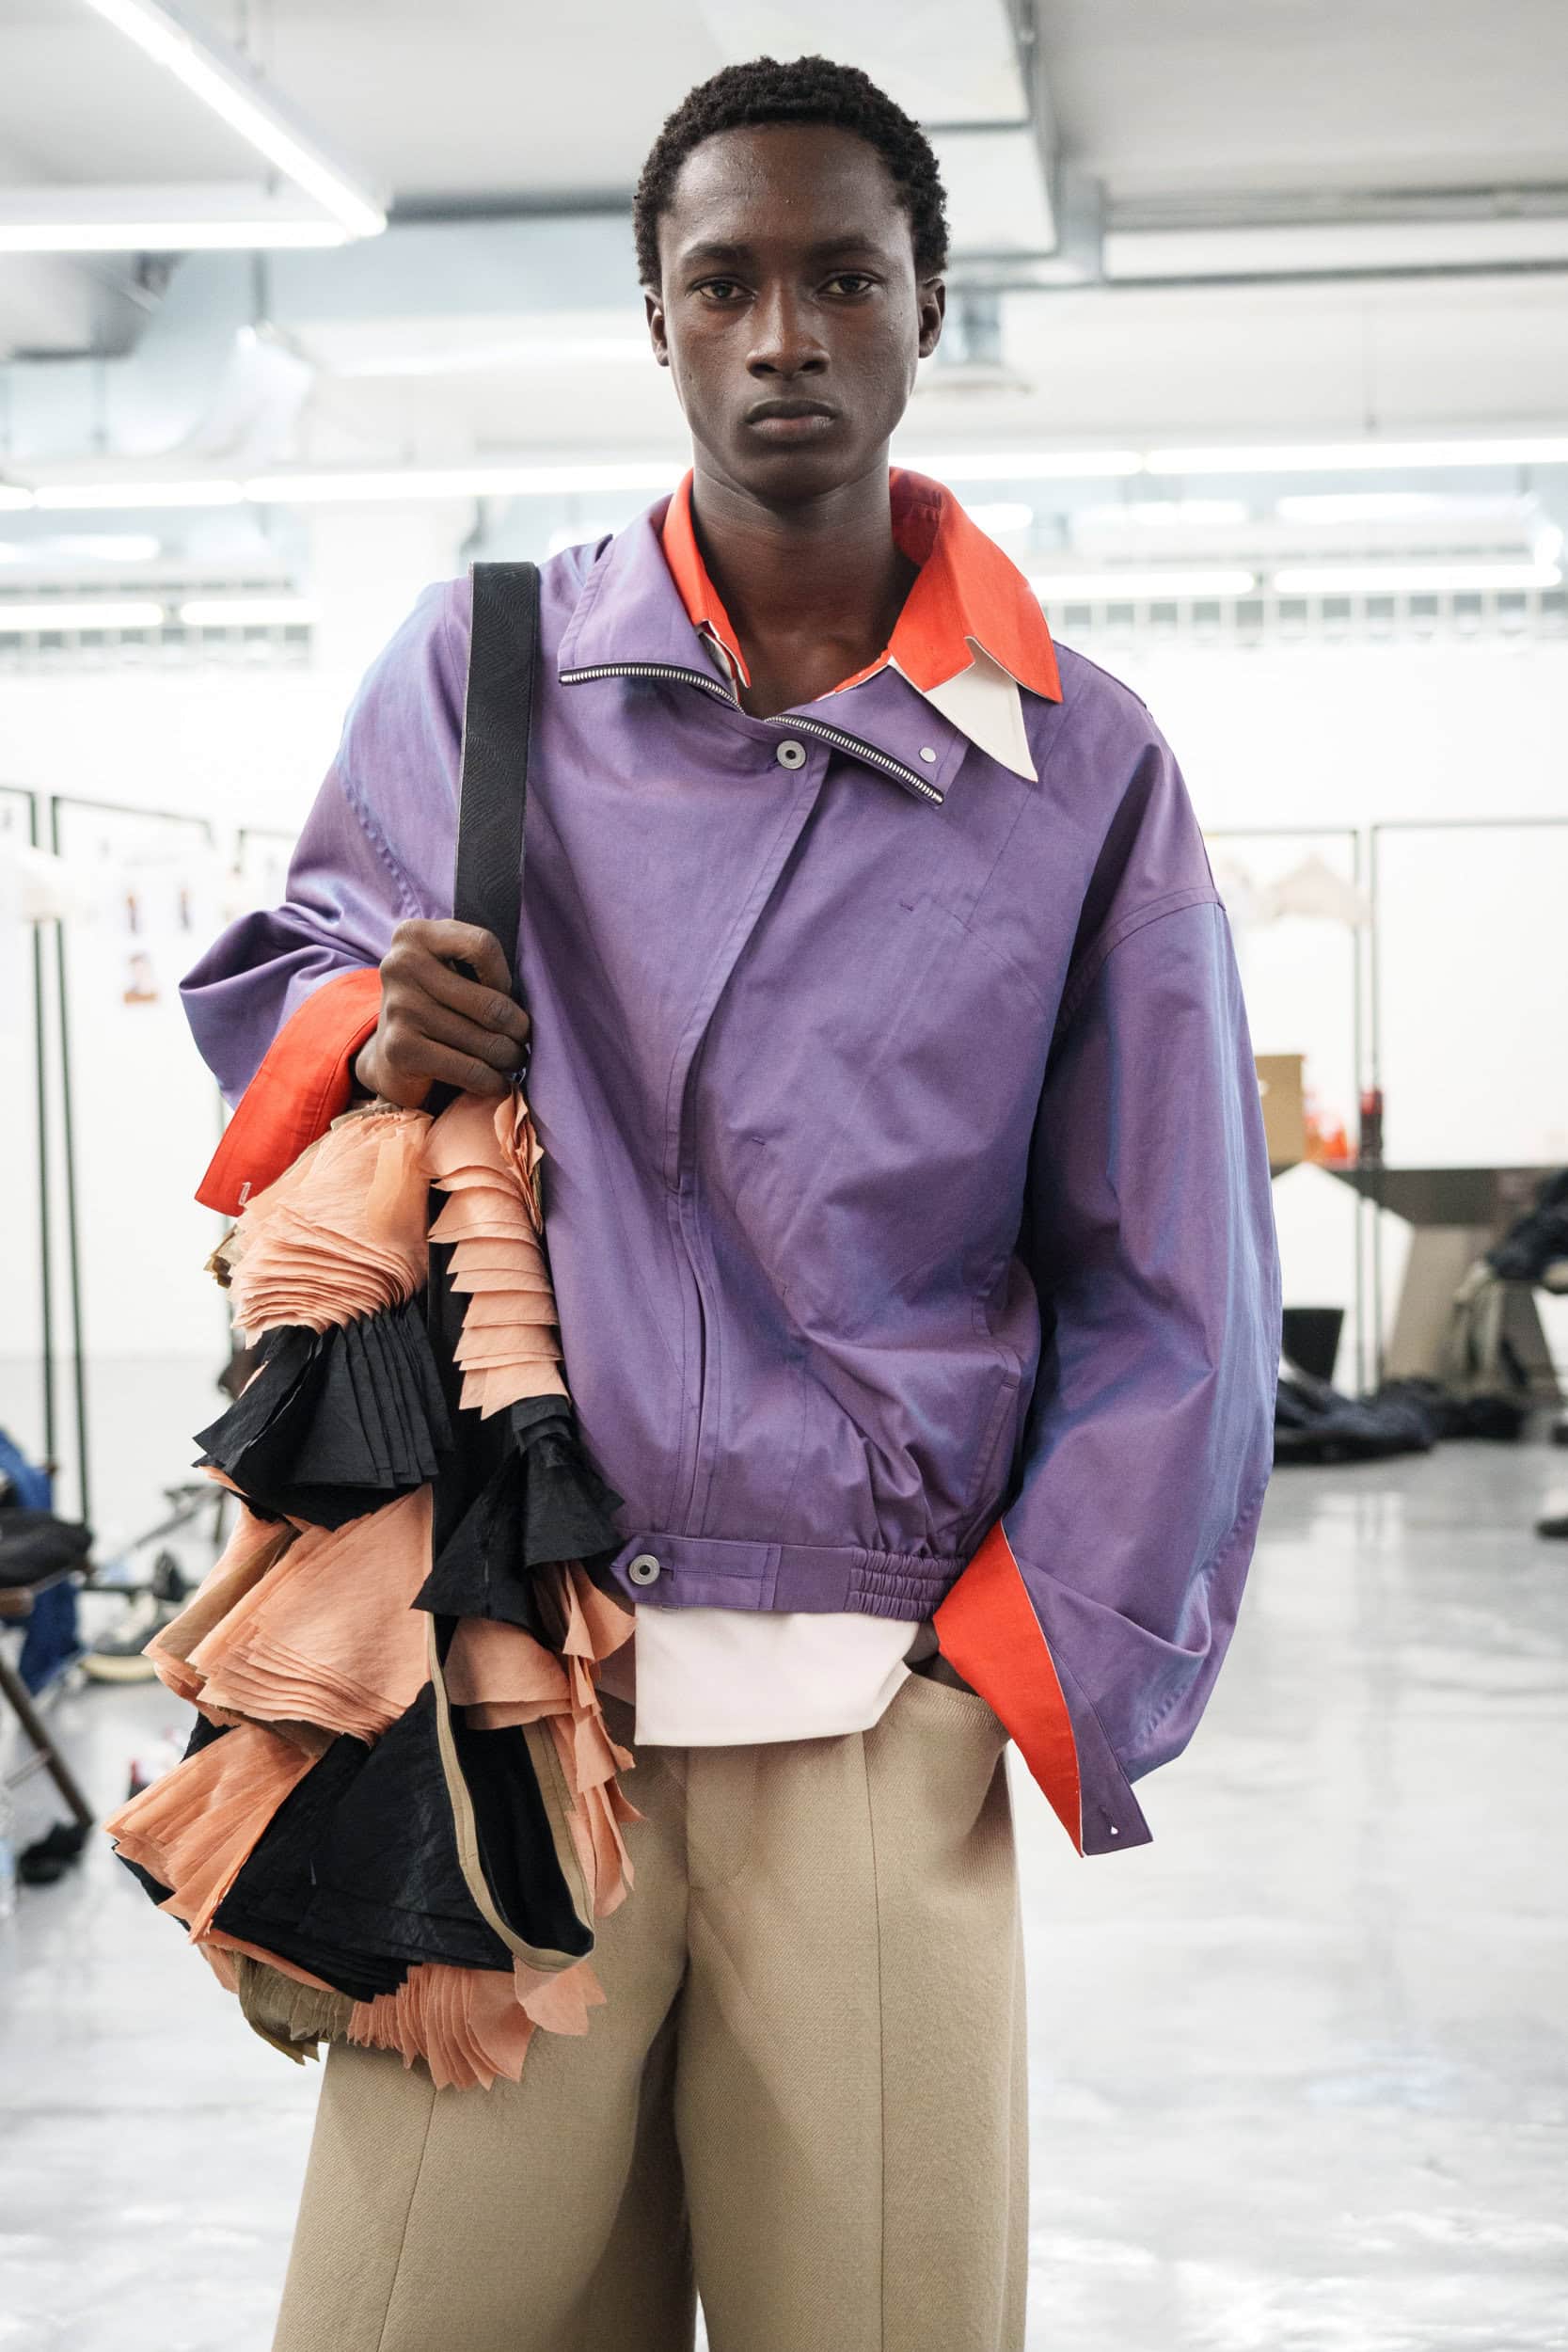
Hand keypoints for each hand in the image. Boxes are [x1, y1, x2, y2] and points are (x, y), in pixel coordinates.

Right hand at [353, 919, 530, 1108]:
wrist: (391, 1051)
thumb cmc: (436, 1003)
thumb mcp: (450, 967)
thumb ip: (479, 965)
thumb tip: (535, 1000)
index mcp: (415, 935)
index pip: (483, 945)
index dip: (505, 978)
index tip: (505, 996)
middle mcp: (401, 965)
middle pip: (491, 1004)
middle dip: (518, 1029)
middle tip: (523, 1040)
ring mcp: (399, 1007)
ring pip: (485, 1041)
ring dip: (509, 1057)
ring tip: (513, 1059)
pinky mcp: (400, 1048)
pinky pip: (469, 1069)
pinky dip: (491, 1081)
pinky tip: (497, 1082)